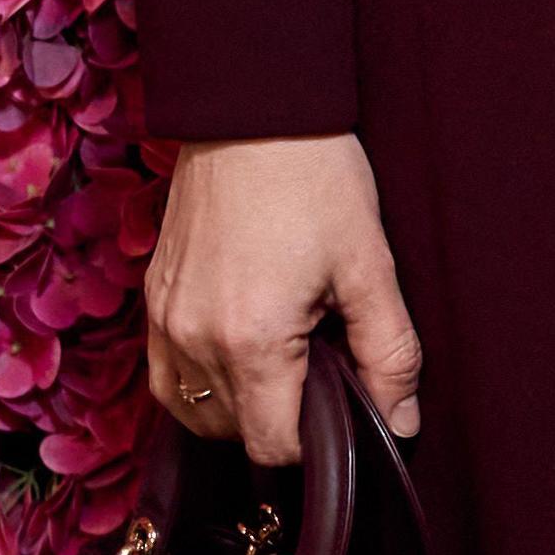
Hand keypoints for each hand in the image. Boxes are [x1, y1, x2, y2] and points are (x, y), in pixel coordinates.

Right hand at [145, 132, 421, 460]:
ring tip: (285, 353)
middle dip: (282, 415)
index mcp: (251, 342)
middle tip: (321, 358)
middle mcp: (194, 341)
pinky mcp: (153, 299)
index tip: (343, 400)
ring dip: (240, 405)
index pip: (275, 447)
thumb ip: (390, 353)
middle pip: (236, 433)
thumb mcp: (370, 263)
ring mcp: (165, 321)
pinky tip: (241, 348)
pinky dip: (201, 381)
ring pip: (196, 411)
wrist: (254, 106)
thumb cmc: (316, 176)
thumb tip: (401, 425)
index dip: (317, 439)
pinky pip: (167, 376)